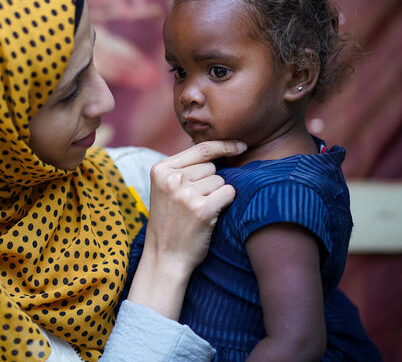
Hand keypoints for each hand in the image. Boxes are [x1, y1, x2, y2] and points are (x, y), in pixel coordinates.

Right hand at [127, 140, 245, 318]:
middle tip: (193, 203)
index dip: (223, 145)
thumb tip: (218, 149)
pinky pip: (228, 193)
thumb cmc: (170, 222)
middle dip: (210, 182)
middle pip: (211, 167)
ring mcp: (185, 193)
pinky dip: (226, 203)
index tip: (240, 145)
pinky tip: (211, 216)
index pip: (200, 148)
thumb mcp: (166, 188)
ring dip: (216, 195)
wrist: (164, 257)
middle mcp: (171, 179)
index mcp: (160, 169)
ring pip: (221, 181)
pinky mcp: (201, 209)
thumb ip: (184, 168)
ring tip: (198, 211)